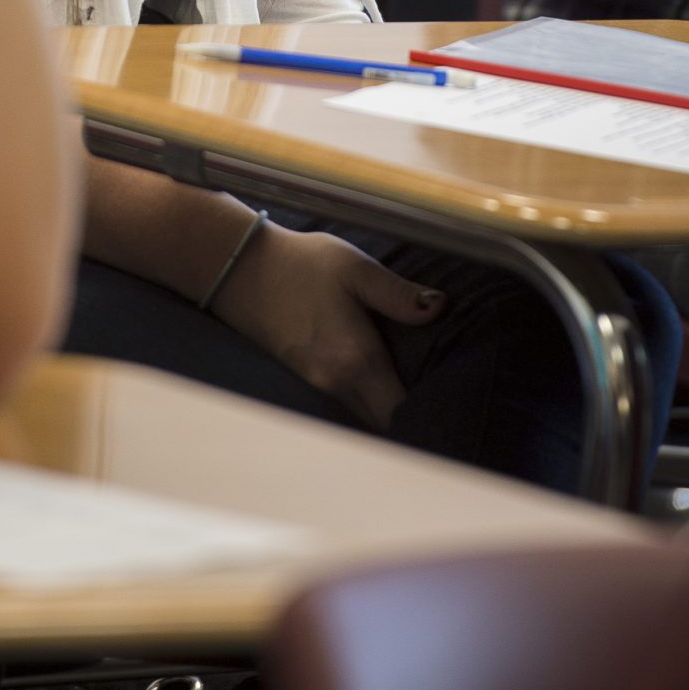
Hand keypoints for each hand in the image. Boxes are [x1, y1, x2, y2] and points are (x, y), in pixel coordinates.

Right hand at [209, 223, 444, 428]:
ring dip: (383, 414)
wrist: (238, 267)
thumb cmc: (301, 263)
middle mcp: (333, 384)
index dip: (427, 414)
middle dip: (408, 420)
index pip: (399, 413)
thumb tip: (441, 308)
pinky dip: (361, 405)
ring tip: (410, 394)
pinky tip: (375, 384)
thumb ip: (399, 294)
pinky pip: (340, 407)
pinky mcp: (299, 380)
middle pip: (381, 426)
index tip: (449, 402)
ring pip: (360, 419)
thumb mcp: (356, 269)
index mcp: (355, 360)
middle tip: (437, 400)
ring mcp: (312, 387)